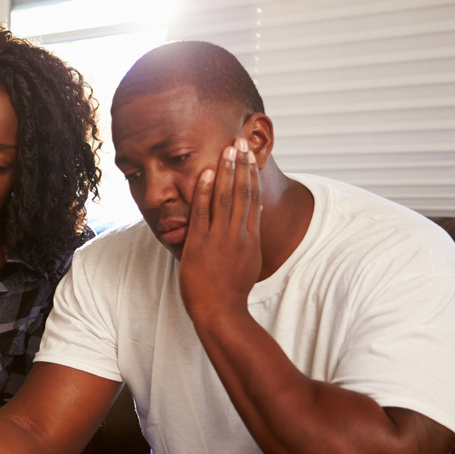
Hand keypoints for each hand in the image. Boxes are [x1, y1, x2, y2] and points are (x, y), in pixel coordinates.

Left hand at [179, 139, 262, 322]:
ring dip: (226, 171)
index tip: (251, 157)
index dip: (252, 176)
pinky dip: (204, 191)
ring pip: (225, 198)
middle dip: (242, 165)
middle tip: (241, 141)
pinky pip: (203, 212)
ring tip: (228, 149)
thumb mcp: (245, 265)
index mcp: (250, 238)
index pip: (253, 200)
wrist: (220, 312)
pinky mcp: (201, 244)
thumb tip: (243, 232)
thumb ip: (244, 245)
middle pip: (243, 192)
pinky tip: (204, 173)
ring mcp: (220, 238)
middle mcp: (238, 234)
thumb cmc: (230, 293)